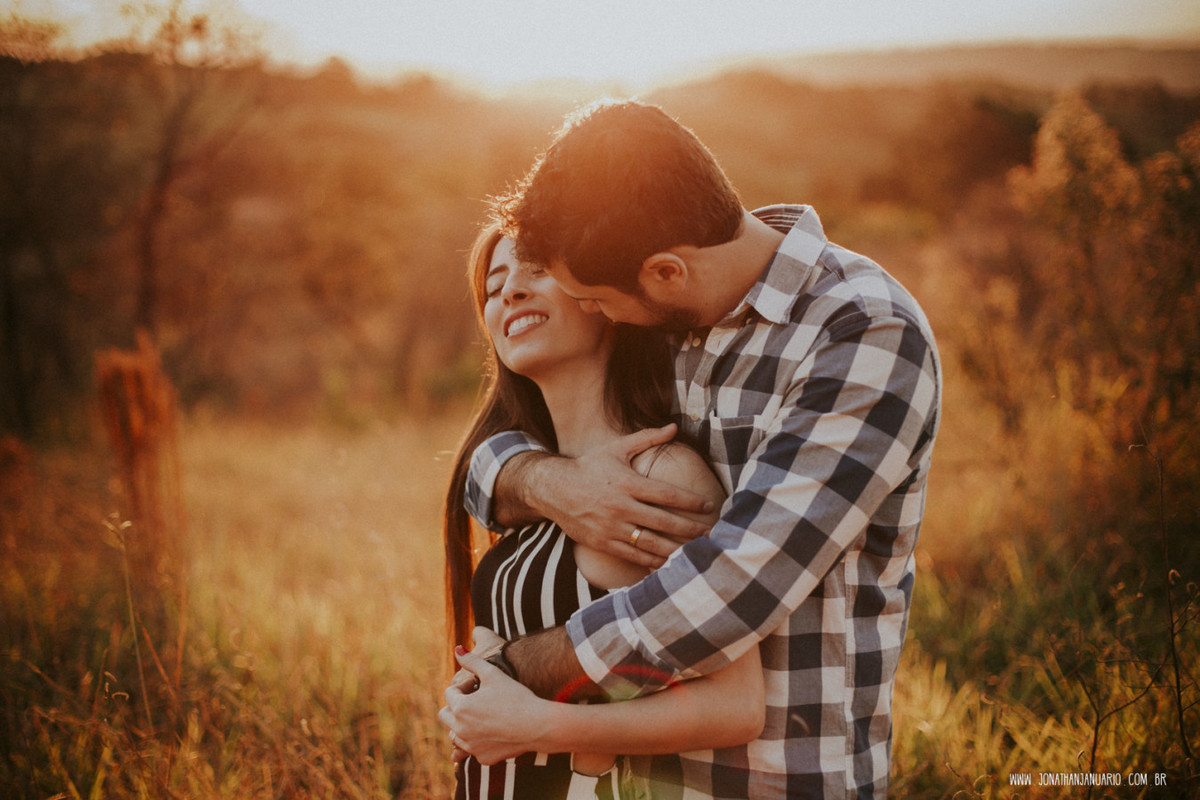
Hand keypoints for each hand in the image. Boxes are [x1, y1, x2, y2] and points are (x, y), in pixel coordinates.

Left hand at [444, 628, 507, 761]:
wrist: (537, 724)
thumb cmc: (516, 696)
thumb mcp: (493, 674)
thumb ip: (472, 661)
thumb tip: (457, 649)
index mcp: (460, 708)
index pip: (449, 693)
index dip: (464, 686)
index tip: (480, 685)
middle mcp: (461, 730)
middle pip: (445, 715)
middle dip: (457, 705)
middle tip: (477, 699)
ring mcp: (471, 746)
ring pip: (455, 734)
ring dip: (463, 724)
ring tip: (483, 714)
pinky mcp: (483, 758)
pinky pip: (472, 748)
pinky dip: (478, 740)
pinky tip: (495, 730)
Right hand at [528, 425, 712, 567]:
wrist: (553, 489)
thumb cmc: (590, 466)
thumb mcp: (617, 448)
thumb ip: (647, 438)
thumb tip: (673, 426)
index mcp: (628, 483)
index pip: (667, 494)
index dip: (690, 501)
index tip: (708, 505)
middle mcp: (621, 507)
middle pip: (664, 522)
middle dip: (690, 529)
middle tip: (711, 533)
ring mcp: (611, 528)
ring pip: (651, 543)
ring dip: (676, 549)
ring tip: (696, 551)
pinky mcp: (603, 543)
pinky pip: (633, 556)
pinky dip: (653, 562)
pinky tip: (669, 564)